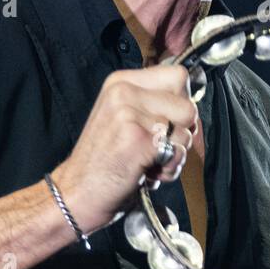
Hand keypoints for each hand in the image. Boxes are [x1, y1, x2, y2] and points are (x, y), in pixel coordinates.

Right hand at [51, 64, 198, 231]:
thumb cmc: (104, 161)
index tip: (168, 123)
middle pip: (187, 104)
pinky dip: (170, 169)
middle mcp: (124, 91)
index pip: (178, 75)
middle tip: (157, 147)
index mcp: (121, 82)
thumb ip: (155, 105)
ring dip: (175, 154)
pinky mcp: (137, 138)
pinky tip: (147, 172)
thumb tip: (194, 108)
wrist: (76, 193)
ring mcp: (129, 113)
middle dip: (182, 131)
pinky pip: (178, 150)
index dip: (181, 104)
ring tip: (148, 161)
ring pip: (186, 130)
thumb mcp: (124, 117)